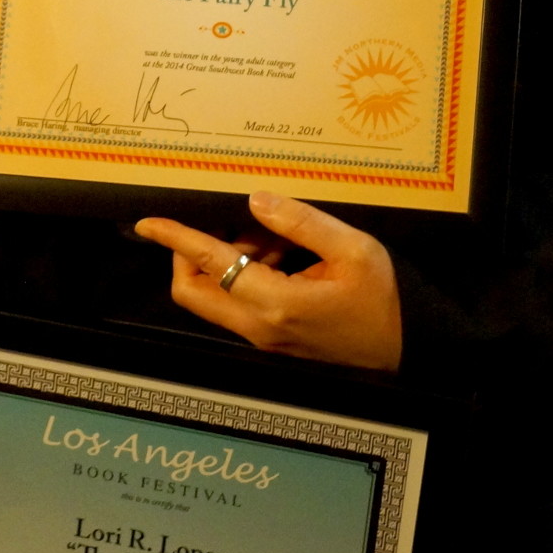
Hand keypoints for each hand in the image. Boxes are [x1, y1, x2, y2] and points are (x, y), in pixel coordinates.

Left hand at [135, 191, 401, 371]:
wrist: (404, 352)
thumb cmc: (383, 302)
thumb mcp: (354, 250)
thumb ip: (301, 222)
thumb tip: (256, 200)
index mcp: (275, 303)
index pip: (210, 263)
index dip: (176, 239)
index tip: (148, 222)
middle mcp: (257, 326)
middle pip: (191, 290)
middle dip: (191, 252)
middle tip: (229, 226)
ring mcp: (260, 337)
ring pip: (213, 296)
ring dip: (228, 260)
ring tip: (276, 239)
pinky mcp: (268, 339)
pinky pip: (237, 303)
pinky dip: (246, 274)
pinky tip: (284, 258)